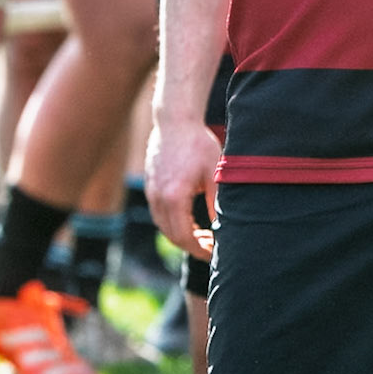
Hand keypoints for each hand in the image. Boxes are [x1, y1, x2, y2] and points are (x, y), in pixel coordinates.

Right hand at [145, 115, 218, 258]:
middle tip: (211, 246)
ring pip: (163, 226)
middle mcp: (158, 197)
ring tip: (202, 235)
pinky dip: (172, 222)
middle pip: (172, 235)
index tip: (213, 253)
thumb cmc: (198, 144)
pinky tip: (190, 220)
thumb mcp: (214, 174)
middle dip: (191, 245)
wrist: (174, 120)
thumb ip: (217, 204)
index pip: (184, 236)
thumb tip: (223, 229)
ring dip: (181, 235)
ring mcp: (151, 191)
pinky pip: (158, 213)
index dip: (199, 249)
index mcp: (174, 196)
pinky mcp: (150, 186)